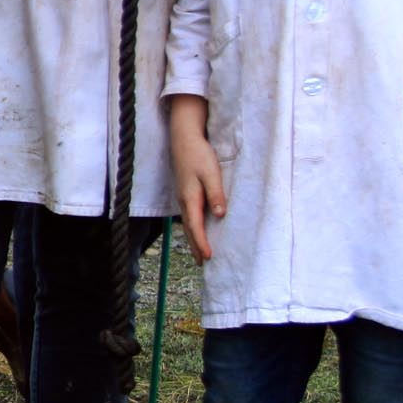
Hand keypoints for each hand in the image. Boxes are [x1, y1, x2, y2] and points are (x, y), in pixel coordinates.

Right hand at [167, 95, 224, 261]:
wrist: (184, 138)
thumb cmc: (199, 155)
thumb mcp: (211, 173)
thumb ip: (215, 194)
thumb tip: (219, 215)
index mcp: (190, 198)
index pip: (195, 227)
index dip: (201, 243)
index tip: (208, 258)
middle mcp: (184, 201)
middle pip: (189, 229)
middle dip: (195, 247)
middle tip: (202, 264)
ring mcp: (183, 197)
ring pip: (188, 223)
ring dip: (193, 239)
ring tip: (200, 253)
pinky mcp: (186, 192)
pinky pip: (189, 215)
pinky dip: (193, 227)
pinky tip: (198, 230)